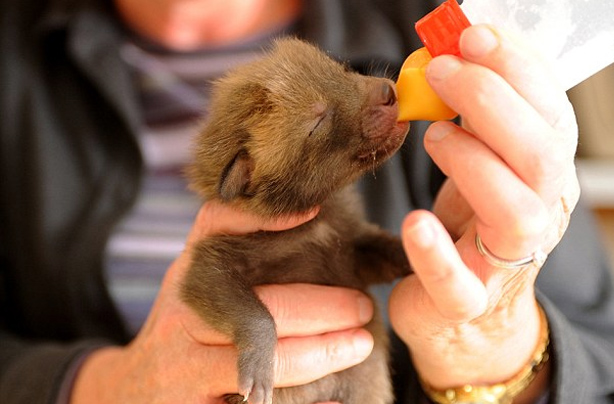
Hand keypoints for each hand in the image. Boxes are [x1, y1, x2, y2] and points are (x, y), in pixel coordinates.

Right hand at [71, 201, 372, 402]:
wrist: (134, 388)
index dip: (268, 226)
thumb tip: (309, 209)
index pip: (221, 240)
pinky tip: (332, 398)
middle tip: (363, 306)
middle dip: (324, 310)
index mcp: (189, 283)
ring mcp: (188, 377)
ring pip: (267, 369)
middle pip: (263, 315)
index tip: (318, 217)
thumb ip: (235, 233)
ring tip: (359, 345)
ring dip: (320, 357)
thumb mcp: (194, 272)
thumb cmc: (183, 320)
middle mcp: (183, 327)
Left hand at [389, 24, 578, 400]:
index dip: (517, 70)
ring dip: (473, 162)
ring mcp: (504, 264)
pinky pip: (457, 281)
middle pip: (540, 156)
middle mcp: (539, 216)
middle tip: (440, 72)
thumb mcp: (481, 163)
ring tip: (434, 136)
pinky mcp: (464, 300)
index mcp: (544, 175)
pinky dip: (434, 250)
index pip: (550, 115)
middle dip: (491, 102)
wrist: (463, 311)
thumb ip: (478, 116)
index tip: (471, 36)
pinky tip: (415, 222)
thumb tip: (455, 51)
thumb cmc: (469, 225)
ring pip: (516, 213)